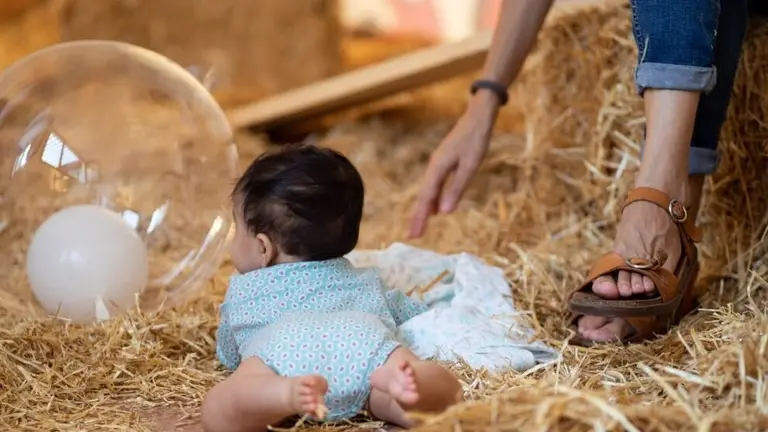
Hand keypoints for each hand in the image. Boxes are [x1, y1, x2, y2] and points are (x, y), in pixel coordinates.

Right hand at [409, 94, 498, 237]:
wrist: (478, 117)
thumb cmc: (476, 140)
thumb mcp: (470, 166)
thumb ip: (457, 188)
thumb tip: (444, 213)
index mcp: (437, 169)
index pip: (427, 199)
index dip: (420, 218)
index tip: (414, 235)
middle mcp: (434, 168)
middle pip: (423, 197)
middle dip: (418, 217)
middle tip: (412, 237)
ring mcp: (438, 165)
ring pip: (428, 192)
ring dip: (424, 210)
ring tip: (419, 227)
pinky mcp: (443, 163)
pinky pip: (434, 186)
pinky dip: (432, 200)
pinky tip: (436, 209)